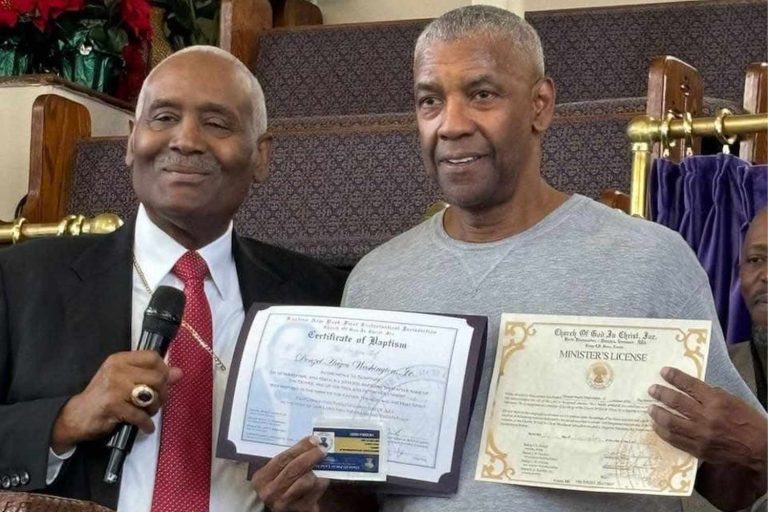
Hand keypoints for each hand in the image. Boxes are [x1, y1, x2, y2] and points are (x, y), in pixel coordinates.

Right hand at [50, 351, 181, 452]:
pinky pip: (140, 415)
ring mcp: (115, 387)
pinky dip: (146, 424)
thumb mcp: (124, 380)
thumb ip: (150, 375)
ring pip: (151, 395)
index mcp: (120, 359)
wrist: (74, 416)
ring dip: (155, 408)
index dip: (164, 370)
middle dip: (163, 393)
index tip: (162, 383)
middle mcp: (118, 369)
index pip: (153, 357)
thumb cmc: (102, 397)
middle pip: (157, 377)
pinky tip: (146, 427)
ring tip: (148, 413)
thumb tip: (179, 373)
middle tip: (156, 403)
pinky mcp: (113, 405)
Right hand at [252, 436, 329, 511]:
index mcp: (261, 479)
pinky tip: (321, 479)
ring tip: (319, 467)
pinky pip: (316, 490)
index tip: (313, 440)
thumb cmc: (280, 488)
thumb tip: (310, 442)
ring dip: (316, 471)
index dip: (299, 448)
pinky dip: (322, 482)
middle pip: (294, 468)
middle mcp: (270, 492)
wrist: (285, 510)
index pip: (282, 459)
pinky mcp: (300, 509)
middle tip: (322, 448)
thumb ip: (287, 460)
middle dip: (311, 456)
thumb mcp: (276, 474)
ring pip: (306, 480)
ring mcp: (284, 503)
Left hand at [647, 366, 766, 472]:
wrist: (759, 447)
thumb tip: (688, 388)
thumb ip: (710, 394)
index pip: (689, 385)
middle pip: (676, 402)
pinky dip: (663, 432)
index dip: (674, 377)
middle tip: (652, 390)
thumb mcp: (731, 400)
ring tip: (651, 408)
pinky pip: (675, 440)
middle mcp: (706, 417)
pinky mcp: (698, 449)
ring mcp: (701, 435)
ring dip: (658, 414)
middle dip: (661, 394)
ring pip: (671, 422)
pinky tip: (657, 426)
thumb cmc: (746, 420)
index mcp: (716, 401)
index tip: (663, 372)